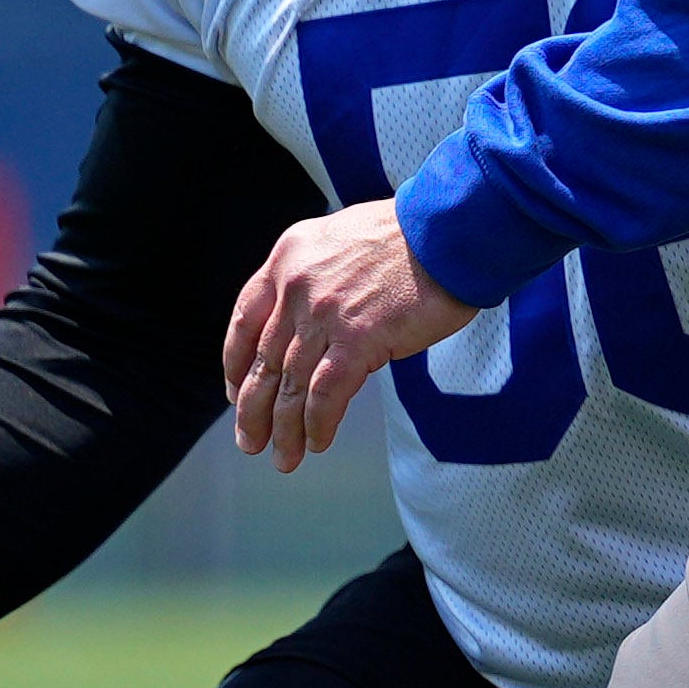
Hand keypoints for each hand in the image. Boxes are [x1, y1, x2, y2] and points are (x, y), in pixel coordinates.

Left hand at [224, 202, 471, 471]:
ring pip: (290, 383)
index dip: (235, 362)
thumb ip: (323, 277)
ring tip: (283, 456)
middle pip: (264, 360)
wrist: (452, 231)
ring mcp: (324, 314)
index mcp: (289, 257)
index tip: (236, 390)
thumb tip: (323, 322)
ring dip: (284, 427)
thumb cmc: (417, 235)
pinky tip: (317, 441)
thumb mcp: (346, 239)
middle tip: (251, 439)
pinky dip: (318, 422)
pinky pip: (326, 393)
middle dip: (253, 408)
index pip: (245, 318)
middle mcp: (297, 286)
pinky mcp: (359, 339)